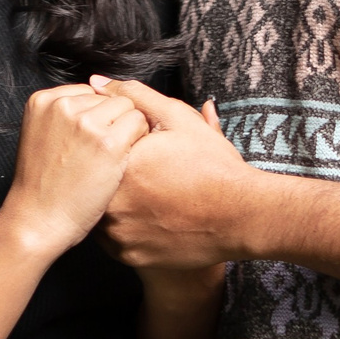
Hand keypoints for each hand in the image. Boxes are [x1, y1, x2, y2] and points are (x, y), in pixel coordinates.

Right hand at [0, 85, 153, 255]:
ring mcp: (85, 123)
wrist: (37, 220)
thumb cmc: (43, 185)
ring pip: (128, 108)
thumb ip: (63, 114)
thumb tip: (100, 91)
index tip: (87, 143)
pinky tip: (121, 162)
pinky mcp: (107, 142)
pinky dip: (138, 142)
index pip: (89, 91)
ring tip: (109, 158)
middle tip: (98, 154)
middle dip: (111, 122)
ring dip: (127, 130)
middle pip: (109, 98)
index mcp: (42, 100)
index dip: (96, 118)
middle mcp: (63, 105)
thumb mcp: (40, 135)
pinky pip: (139, 124)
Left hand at [94, 81, 264, 270]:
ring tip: (151, 195)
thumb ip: (134, 96)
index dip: (122, 148)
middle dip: (117, 175)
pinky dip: (126, 227)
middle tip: (151, 176)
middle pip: (97, 181)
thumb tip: (98, 83)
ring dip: (117, 202)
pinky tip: (150, 216)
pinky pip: (112, 238)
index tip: (145, 153)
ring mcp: (117, 234)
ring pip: (101, 212)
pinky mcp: (127, 255)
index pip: (99, 149)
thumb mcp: (177, 118)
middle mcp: (110, 203)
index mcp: (118, 165)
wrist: (242, 216)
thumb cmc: (213, 166)